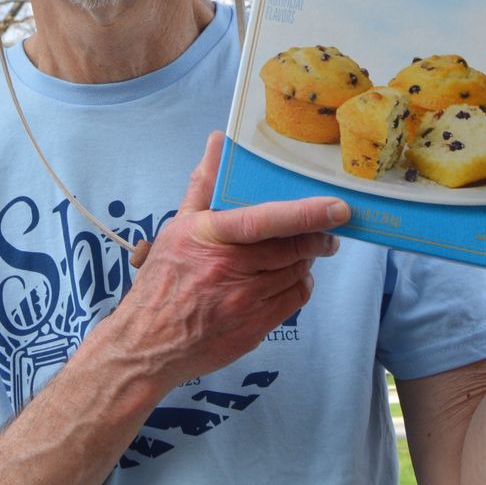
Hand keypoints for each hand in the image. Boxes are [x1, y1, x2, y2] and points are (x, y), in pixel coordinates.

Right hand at [105, 132, 345, 388]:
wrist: (148, 343)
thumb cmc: (162, 280)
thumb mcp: (177, 228)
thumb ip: (204, 184)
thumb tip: (218, 140)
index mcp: (210, 237)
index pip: (265, 221)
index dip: (305, 213)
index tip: (337, 208)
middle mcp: (229, 269)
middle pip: (292, 248)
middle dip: (317, 238)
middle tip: (326, 230)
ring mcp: (244, 302)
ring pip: (297, 273)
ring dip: (307, 261)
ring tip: (303, 253)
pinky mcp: (255, 328)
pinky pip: (294, 301)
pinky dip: (300, 285)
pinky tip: (290, 278)